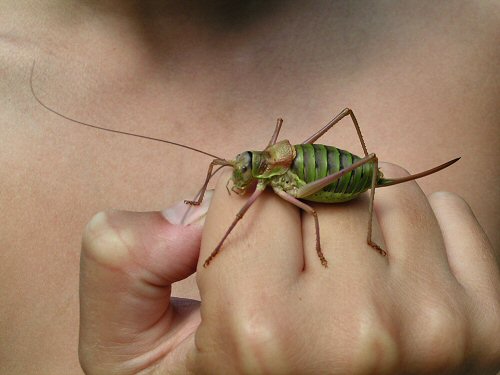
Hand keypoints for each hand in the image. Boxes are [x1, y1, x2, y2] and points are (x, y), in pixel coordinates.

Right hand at [79, 164, 499, 373]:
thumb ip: (122, 266)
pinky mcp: (485, 326)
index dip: (241, 204)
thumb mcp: (133, 357)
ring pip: (386, 185)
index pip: (253, 188)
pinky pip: (448, 210)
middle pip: (319, 181)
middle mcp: (357, 332)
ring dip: (353, 206)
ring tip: (335, 263)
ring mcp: (433, 328)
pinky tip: (389, 271)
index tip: (247, 236)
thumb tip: (188, 212)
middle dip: (294, 202)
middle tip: (290, 253)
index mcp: (261, 330)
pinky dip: (417, 223)